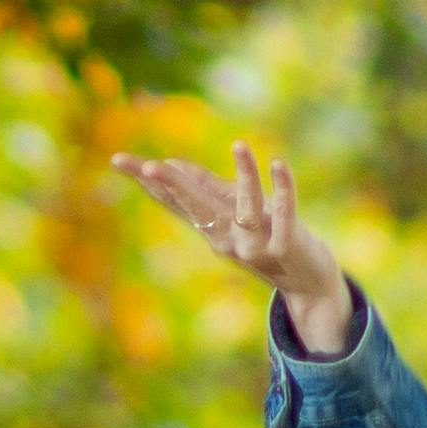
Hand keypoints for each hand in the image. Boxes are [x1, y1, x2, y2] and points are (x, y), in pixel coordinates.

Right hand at [117, 141, 358, 355]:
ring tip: (239, 144)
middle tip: (150, 165)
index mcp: (211, 230)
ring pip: (247, 211)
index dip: (147, 182)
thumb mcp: (232, 213)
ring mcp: (257, 247)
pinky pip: (285, 215)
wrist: (308, 282)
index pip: (174, 201)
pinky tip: (279, 163)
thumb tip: (171, 165)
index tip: (118, 160)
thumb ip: (205, 190)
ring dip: (245, 178)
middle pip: (198, 209)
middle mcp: (228, 240)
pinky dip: (284, 189)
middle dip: (175, 187)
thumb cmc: (267, 238)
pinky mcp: (287, 247)